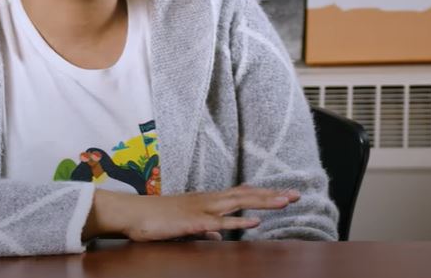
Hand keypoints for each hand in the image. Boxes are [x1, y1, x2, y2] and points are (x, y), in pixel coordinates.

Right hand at [84, 185, 299, 241]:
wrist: (132, 214)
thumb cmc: (157, 219)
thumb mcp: (186, 225)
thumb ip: (205, 230)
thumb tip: (219, 237)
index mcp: (209, 200)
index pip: (243, 193)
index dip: (265, 193)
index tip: (286, 194)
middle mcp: (210, 200)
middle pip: (248, 194)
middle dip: (273, 195)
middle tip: (297, 195)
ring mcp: (203, 209)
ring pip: (239, 203)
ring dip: (263, 202)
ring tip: (285, 202)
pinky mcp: (193, 222)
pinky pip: (220, 222)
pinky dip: (239, 222)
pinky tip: (255, 222)